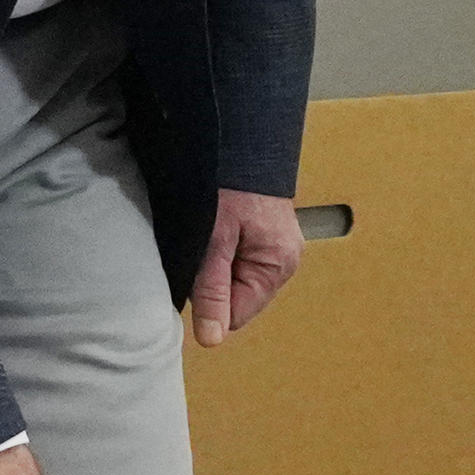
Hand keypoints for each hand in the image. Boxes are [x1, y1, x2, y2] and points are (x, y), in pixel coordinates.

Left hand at [191, 190, 304, 345]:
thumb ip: (211, 290)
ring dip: (212, 264)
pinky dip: (218, 250)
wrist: (238, 134)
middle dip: (211, 282)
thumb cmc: (226, 183)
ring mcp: (275, 244)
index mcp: (278, 265)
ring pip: (233, 276)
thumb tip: (211, 340)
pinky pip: (236, 257)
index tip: (191, 276)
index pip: (236, 315)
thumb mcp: (213, 240)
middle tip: (198, 249)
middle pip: (236, 296)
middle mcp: (283, 259)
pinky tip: (211, 229)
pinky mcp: (263, 232)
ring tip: (204, 236)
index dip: (208, 304)